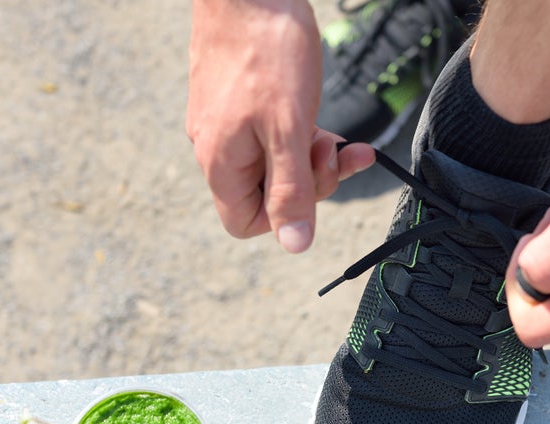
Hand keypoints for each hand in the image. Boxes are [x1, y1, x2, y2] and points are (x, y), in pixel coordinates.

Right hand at [186, 0, 373, 252]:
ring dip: (307, 152)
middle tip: (334, 147)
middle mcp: (215, 148)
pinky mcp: (233, 99)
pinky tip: (313, 110)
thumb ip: (292, 189)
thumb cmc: (267, 51)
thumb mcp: (289, 129)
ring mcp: (222, 123)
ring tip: (333, 130)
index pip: (246, 222)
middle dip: (307, 177)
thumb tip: (295, 244)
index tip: (312, 179)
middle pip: (264, 193)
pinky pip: (266, 133)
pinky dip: (295, 129)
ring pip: (270, 160)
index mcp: (222, 164)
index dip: (285, 215)